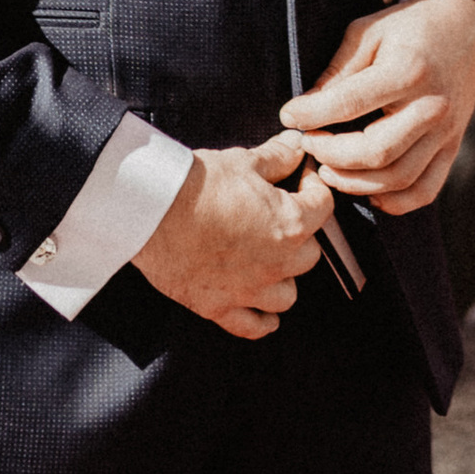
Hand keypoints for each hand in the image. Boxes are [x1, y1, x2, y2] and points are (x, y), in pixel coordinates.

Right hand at [136, 133, 330, 336]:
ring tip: (272, 262)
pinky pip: (253, 327)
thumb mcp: (242, 161)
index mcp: (290, 225)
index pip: (323, 206)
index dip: (314, 187)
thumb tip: (295, 146)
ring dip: (284, 278)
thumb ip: (277, 157)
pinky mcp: (219, 307)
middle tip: (281, 217)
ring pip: (287, 295)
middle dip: (300, 233)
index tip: (301, 178)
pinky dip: (262, 322)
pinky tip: (265, 316)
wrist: (151, 211)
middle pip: (309, 254)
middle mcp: (276, 263)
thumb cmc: (196, 185)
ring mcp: (248, 290)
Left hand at [278, 0, 474, 216]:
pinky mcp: (452, 147)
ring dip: (355, 182)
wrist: (469, 25)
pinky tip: (368, 191)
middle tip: (308, 145)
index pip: (350, 104)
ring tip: (328, 168)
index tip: (289, 116)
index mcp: (408, 70)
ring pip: (397, 178)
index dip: (311, 115)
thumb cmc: (410, 26)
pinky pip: (425, 190)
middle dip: (331, 155)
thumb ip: (338, 70)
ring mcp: (446, 132)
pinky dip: (394, 202)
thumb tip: (305, 108)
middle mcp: (431, 107)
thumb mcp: (368, 31)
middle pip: (375, 152)